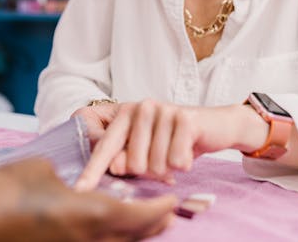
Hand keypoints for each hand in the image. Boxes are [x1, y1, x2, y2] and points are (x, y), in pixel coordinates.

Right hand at [0, 158, 176, 241]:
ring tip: (140, 221)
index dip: (159, 210)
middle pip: (130, 240)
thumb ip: (65, 176)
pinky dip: (105, 238)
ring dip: (130, 236)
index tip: (172, 201)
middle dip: (151, 227)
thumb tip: (71, 182)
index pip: (137, 218)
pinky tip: (100, 226)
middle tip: (165, 213)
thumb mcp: (39, 169)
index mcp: (86, 216)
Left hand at [75, 100, 267, 190]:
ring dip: (169, 169)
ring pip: (155, 165)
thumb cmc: (176, 140)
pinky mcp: (185, 118)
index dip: (93, 171)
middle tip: (164, 158)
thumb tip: (115, 167)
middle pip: (133, 163)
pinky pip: (176, 161)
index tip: (80, 190)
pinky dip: (184, 164)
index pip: (106, 147)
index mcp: (126, 114)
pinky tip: (188, 151)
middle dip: (150, 171)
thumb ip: (128, 159)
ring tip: (177, 153)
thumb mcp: (148, 151)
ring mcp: (163, 110)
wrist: (217, 126)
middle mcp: (142, 107)